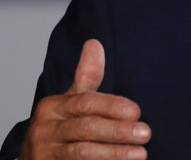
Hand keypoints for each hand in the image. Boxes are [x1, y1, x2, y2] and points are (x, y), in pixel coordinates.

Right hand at [20, 39, 150, 159]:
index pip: (85, 102)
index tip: (136, 111)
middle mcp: (45, 129)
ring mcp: (45, 153)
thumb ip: (86, 76)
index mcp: (52, 106)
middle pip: (85, 127)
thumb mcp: (69, 102)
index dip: (111, 106)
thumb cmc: (58, 129)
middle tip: (145, 133)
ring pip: (83, 152)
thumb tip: (95, 43)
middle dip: (118, 131)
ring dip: (114, 153)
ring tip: (140, 154)